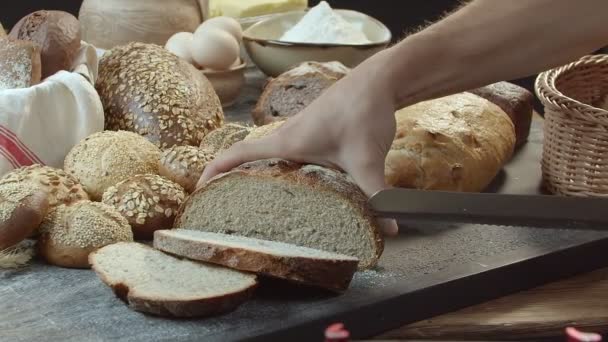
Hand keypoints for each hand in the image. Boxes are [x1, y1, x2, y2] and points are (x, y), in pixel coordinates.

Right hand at [199, 52, 398, 235]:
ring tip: (252, 209)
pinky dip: (282, 174)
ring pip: (269, 161)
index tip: (199, 193)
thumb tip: (389, 229)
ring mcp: (299, 137)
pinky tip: (296, 193)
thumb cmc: (363, 110)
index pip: (238, 155)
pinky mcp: (313, 138)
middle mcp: (287, 139)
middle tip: (223, 212)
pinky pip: (288, 158)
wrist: (379, 81)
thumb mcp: (366, 158)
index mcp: (287, 142)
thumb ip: (375, 194)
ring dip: (257, 179)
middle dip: (232, 183)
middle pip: (248, 161)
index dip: (215, 172)